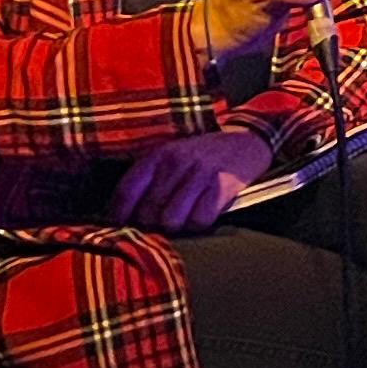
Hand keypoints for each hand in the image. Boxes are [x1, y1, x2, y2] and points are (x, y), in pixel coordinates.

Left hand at [109, 126, 274, 233]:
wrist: (247, 141)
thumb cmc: (203, 155)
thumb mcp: (172, 156)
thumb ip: (150, 179)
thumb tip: (125, 213)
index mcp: (158, 155)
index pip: (127, 190)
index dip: (119, 214)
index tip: (121, 226)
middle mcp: (176, 162)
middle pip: (148, 211)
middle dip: (151, 224)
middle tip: (159, 225)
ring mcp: (200, 174)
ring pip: (171, 219)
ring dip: (175, 226)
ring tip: (182, 220)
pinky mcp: (222, 186)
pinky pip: (200, 220)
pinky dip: (199, 224)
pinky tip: (202, 215)